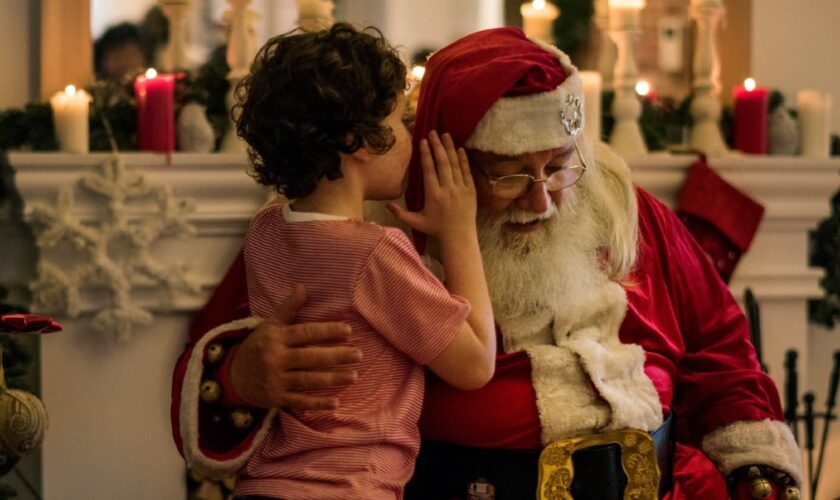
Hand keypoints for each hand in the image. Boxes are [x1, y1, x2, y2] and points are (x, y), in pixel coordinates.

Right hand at [230, 284, 361, 409]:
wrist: (232, 376)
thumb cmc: (257, 346)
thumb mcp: (269, 325)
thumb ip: (288, 308)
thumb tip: (303, 286)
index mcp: (276, 338)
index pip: (305, 333)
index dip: (327, 331)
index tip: (347, 331)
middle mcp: (276, 359)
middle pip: (310, 357)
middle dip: (337, 356)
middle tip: (359, 355)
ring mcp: (276, 380)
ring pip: (308, 380)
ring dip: (333, 379)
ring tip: (354, 375)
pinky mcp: (276, 399)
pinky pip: (300, 401)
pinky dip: (317, 404)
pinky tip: (336, 403)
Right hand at [388, 131, 475, 240]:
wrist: (459, 236)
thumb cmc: (436, 229)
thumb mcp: (416, 222)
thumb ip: (400, 214)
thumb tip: (387, 204)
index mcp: (433, 195)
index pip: (429, 170)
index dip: (426, 154)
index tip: (423, 141)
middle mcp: (447, 190)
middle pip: (442, 163)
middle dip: (437, 146)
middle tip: (433, 132)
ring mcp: (460, 189)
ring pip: (454, 165)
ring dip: (450, 148)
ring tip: (446, 135)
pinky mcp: (470, 190)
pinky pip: (466, 172)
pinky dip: (463, 160)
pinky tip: (459, 149)